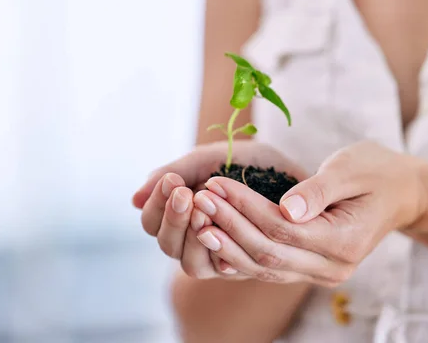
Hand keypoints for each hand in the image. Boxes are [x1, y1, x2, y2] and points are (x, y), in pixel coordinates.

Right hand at [132, 141, 307, 278]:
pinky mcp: (244, 266)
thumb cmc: (249, 161)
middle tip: (188, 193)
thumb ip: (177, 173)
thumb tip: (134, 199)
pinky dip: (222, 250)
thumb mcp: (210, 158)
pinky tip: (226, 230)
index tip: (173, 180)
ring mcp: (218, 256)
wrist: (293, 168)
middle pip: (166, 245)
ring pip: (190, 264)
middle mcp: (194, 240)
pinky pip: (224, 269)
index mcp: (180, 214)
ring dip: (194, 237)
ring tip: (206, 208)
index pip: (151, 221)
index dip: (156, 204)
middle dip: (174, 219)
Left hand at [190, 141, 427, 285]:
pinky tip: (213, 242)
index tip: (216, 184)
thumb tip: (287, 208)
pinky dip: (240, 256)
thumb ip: (319, 190)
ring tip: (197, 219)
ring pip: (265, 267)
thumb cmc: (376, 172)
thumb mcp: (351, 169)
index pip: (283, 229)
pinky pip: (270, 270)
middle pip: (269, 252)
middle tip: (199, 199)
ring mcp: (322, 273)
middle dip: (229, 225)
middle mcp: (333, 267)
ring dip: (228, 244)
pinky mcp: (311, 270)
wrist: (400, 193)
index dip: (245, 208)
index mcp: (346, 241)